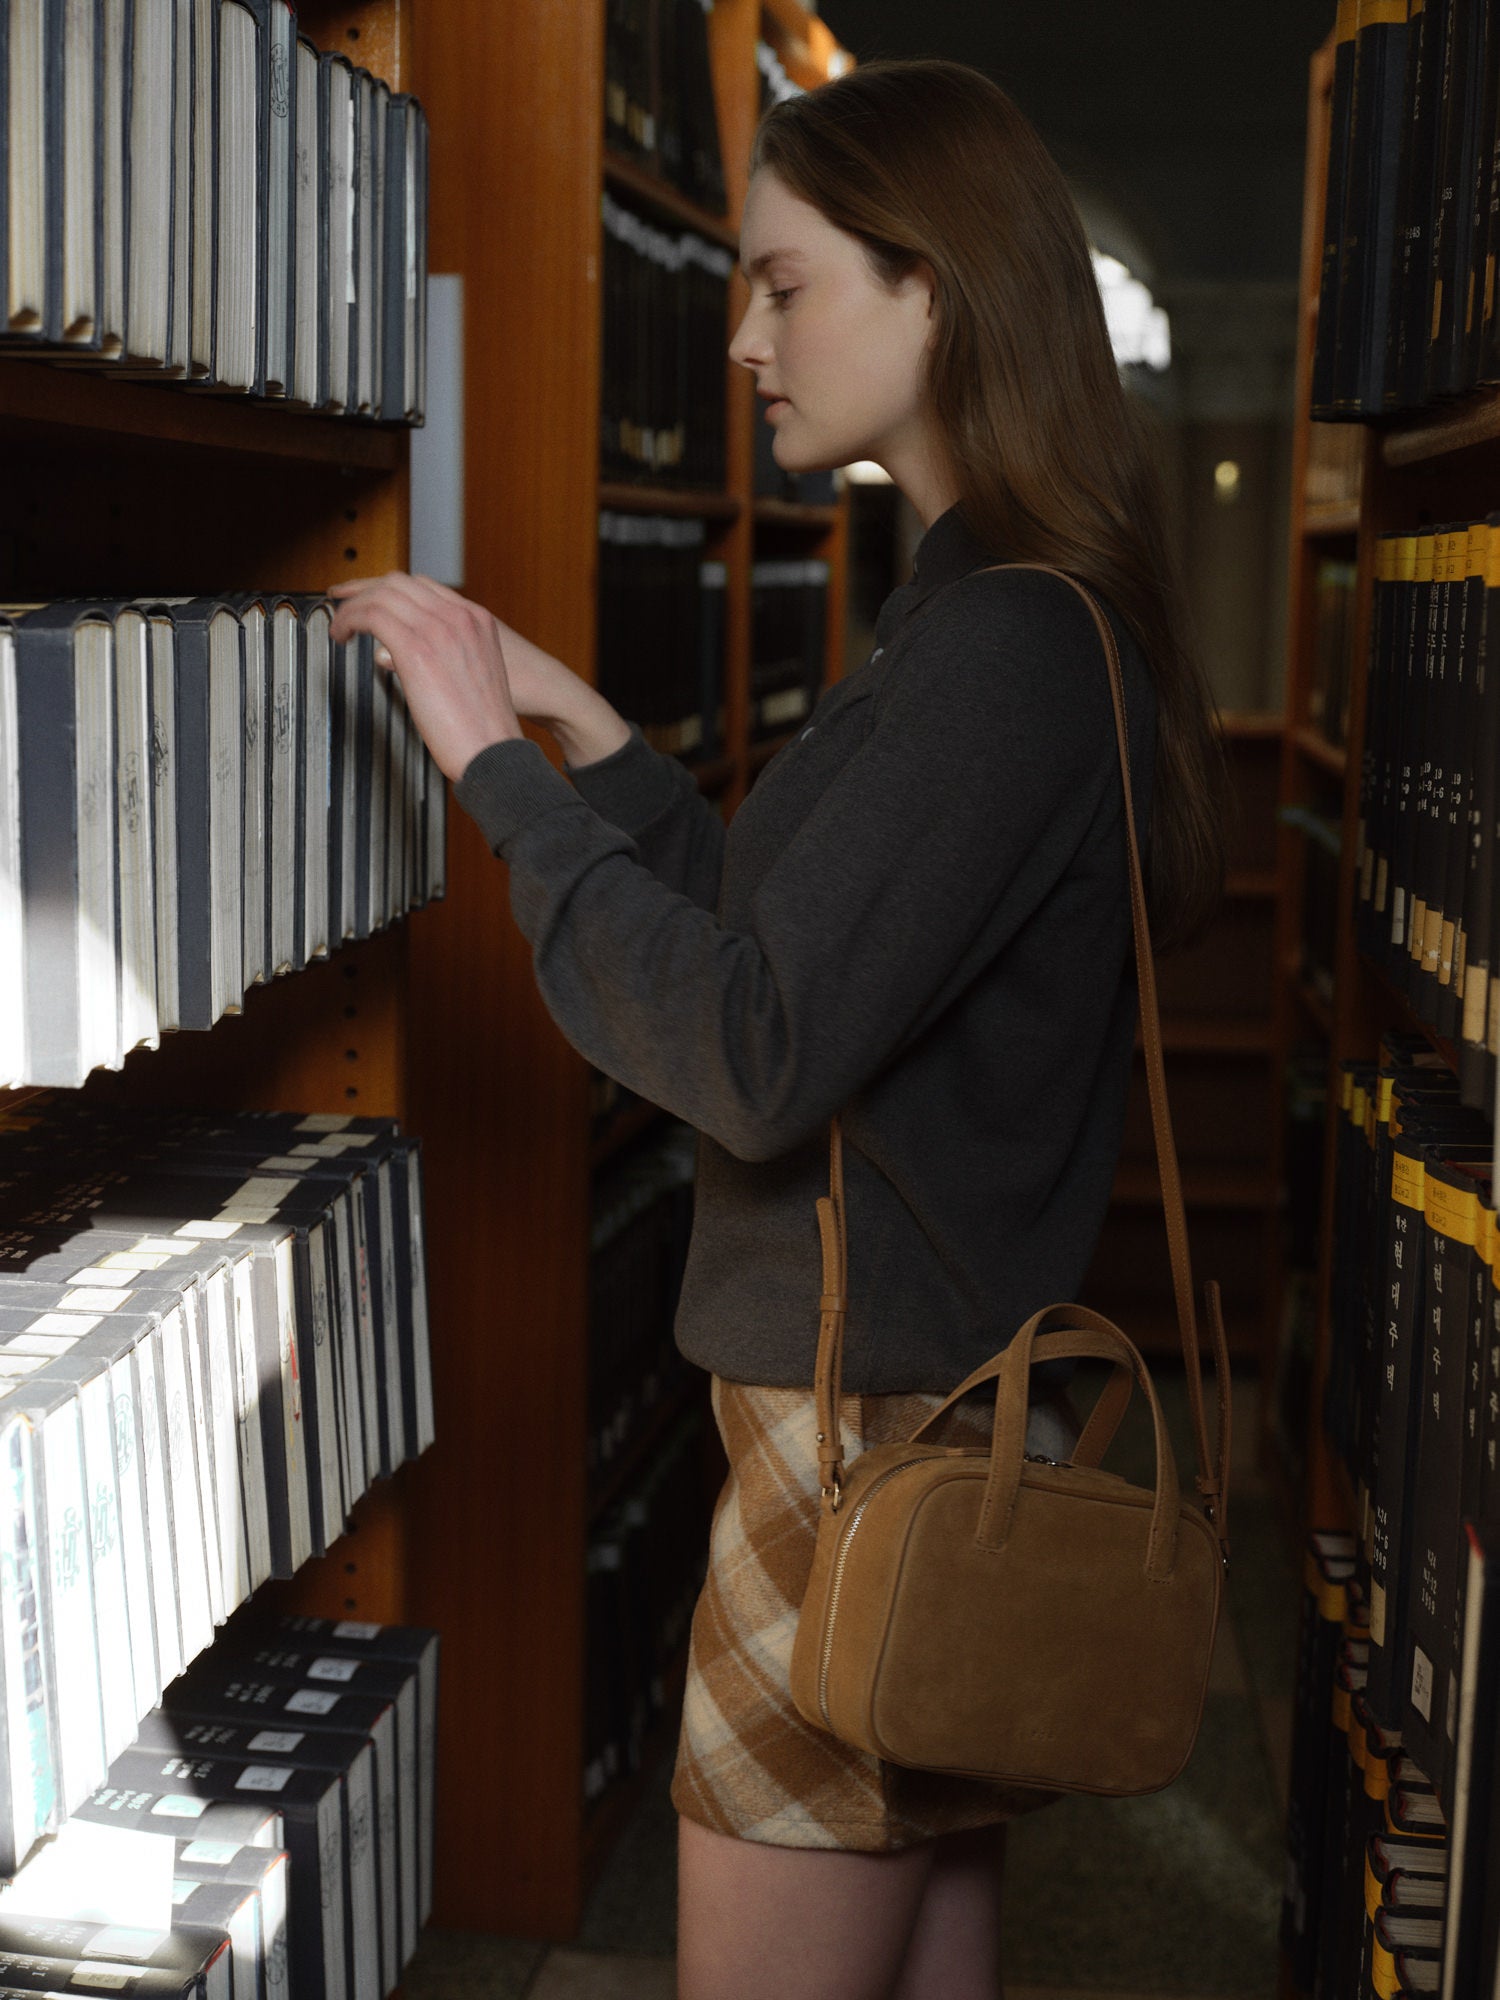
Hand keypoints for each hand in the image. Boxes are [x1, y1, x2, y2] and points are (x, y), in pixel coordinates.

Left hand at [326, 572, 523, 782]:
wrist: (495, 751)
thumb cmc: (484, 729)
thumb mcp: (471, 677)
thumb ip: (439, 656)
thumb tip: (395, 654)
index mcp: (476, 621)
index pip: (423, 587)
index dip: (389, 589)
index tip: (370, 598)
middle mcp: (459, 617)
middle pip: (399, 583)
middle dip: (364, 589)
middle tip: (344, 602)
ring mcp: (439, 629)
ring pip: (382, 595)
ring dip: (352, 607)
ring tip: (340, 627)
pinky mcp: (416, 648)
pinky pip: (371, 616)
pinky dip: (348, 620)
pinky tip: (342, 635)